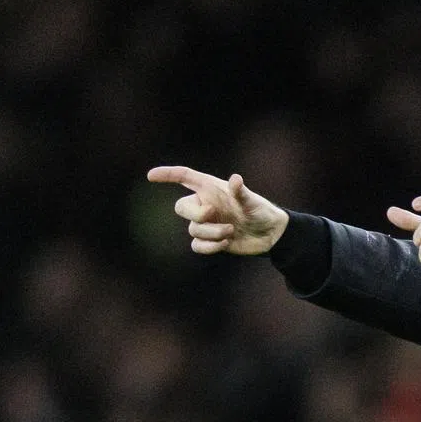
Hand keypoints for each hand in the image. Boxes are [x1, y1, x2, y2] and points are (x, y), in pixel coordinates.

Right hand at [147, 165, 289, 254]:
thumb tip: (235, 179)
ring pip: (193, 229)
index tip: (151, 176)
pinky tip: (226, 243)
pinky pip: (197, 245)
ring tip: (231, 231)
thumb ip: (242, 192)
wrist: (269, 234)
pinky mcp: (209, 240)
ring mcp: (206, 223)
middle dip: (195, 214)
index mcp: (211, 189)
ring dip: (212, 232)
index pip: (185, 177)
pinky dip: (209, 246)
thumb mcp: (253, 201)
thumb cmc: (261, 211)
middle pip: (181, 207)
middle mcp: (205, 204)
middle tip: (213, 214)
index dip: (167, 175)